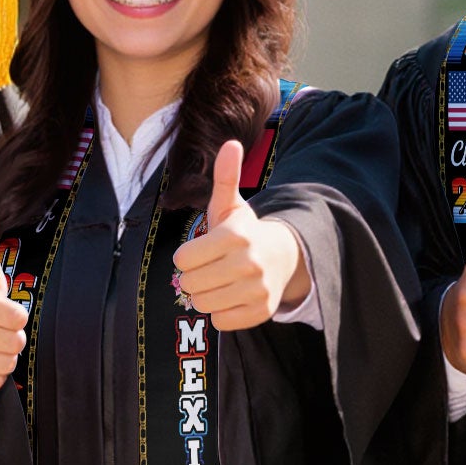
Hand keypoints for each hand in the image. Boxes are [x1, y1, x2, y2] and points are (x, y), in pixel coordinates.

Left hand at [170, 140, 307, 328]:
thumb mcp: (231, 205)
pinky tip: (231, 296)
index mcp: (236, 236)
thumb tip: (231, 143)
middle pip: (190, 284)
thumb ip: (225, 177)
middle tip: (209, 268)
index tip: (200, 251)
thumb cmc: (245, 232)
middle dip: (194, 277)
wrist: (283, 257)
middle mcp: (249, 264)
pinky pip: (220, 321)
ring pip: (203, 305)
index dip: (186, 257)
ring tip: (220, 281)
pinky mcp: (261, 312)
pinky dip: (221, 312)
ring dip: (206, 295)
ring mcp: (257, 290)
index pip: (183, 260)